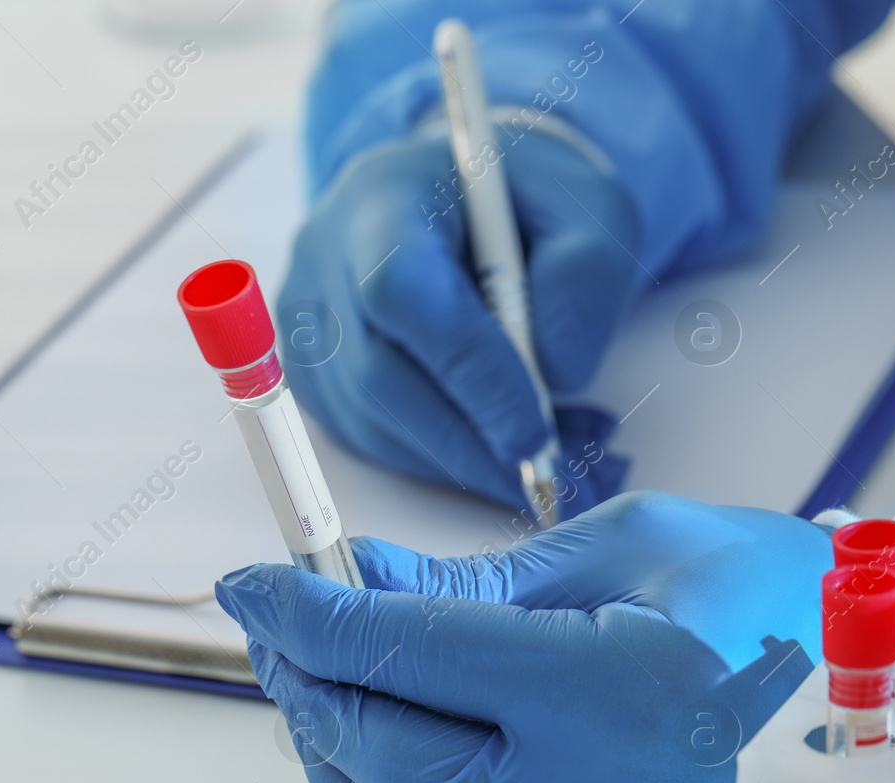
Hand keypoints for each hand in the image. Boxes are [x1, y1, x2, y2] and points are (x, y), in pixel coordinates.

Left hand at [216, 491, 830, 782]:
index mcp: (611, 686)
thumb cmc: (767, 597)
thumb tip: (355, 584)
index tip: (259, 587)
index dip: (309, 615)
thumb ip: (474, 583)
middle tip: (289, 635)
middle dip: (314, 686)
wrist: (880, 689)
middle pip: (389, 758)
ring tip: (338, 703)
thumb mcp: (621, 548)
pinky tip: (420, 782)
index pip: (405, 654)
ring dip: (346, 771)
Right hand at [276, 129, 637, 512]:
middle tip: (547, 475)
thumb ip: (584, 277)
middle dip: (468, 439)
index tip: (535, 431)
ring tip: (548, 457)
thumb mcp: (587, 209)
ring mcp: (307, 317)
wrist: (465, 198)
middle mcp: (325, 254)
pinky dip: (439, 459)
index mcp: (386, 195)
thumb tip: (554, 373)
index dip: (468, 372)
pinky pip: (368, 436)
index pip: (403, 291)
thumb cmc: (527, 204)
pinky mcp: (313, 370)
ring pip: (371, 418)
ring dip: (461, 459)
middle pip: (375, 371)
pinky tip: (497, 446)